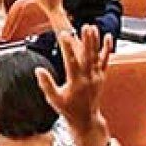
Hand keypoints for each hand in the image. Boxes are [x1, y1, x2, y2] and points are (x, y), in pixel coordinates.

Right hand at [36, 25, 112, 145]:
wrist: (86, 118)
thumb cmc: (68, 110)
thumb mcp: (53, 99)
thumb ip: (46, 84)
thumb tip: (38, 69)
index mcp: (76, 83)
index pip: (71, 62)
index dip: (67, 48)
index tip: (63, 35)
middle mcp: (89, 78)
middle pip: (88, 56)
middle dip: (86, 40)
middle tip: (84, 27)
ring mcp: (97, 76)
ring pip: (97, 56)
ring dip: (95, 40)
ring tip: (92, 27)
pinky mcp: (101, 76)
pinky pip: (105, 60)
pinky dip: (106, 48)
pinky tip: (107, 37)